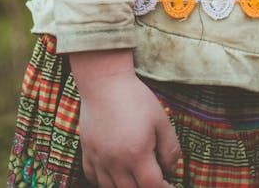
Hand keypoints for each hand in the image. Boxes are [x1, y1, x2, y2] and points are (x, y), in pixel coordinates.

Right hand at [70, 50, 180, 186]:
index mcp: (136, 153)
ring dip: (126, 187)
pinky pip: (93, 178)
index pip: (152, 186)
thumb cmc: (135, 97)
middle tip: (155, 178)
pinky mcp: (87, 152)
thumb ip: (170, 148)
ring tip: (136, 177)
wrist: (104, 81)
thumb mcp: (161, 119)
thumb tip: (172, 169)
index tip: (170, 185)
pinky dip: (104, 182)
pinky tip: (115, 174)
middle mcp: (115, 161)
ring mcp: (99, 159)